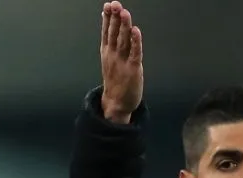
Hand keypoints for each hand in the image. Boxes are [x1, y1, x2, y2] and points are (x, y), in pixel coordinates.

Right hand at [99, 1, 143, 123]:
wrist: (116, 102)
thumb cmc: (115, 79)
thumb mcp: (108, 57)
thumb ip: (109, 37)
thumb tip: (106, 18)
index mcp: (107, 51)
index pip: (106, 31)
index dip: (108, 18)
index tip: (108, 5)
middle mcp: (113, 54)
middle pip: (114, 33)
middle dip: (115, 18)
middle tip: (115, 5)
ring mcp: (122, 62)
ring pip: (124, 41)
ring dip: (124, 26)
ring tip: (124, 13)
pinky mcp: (133, 69)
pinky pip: (135, 53)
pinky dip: (136, 42)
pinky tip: (136, 31)